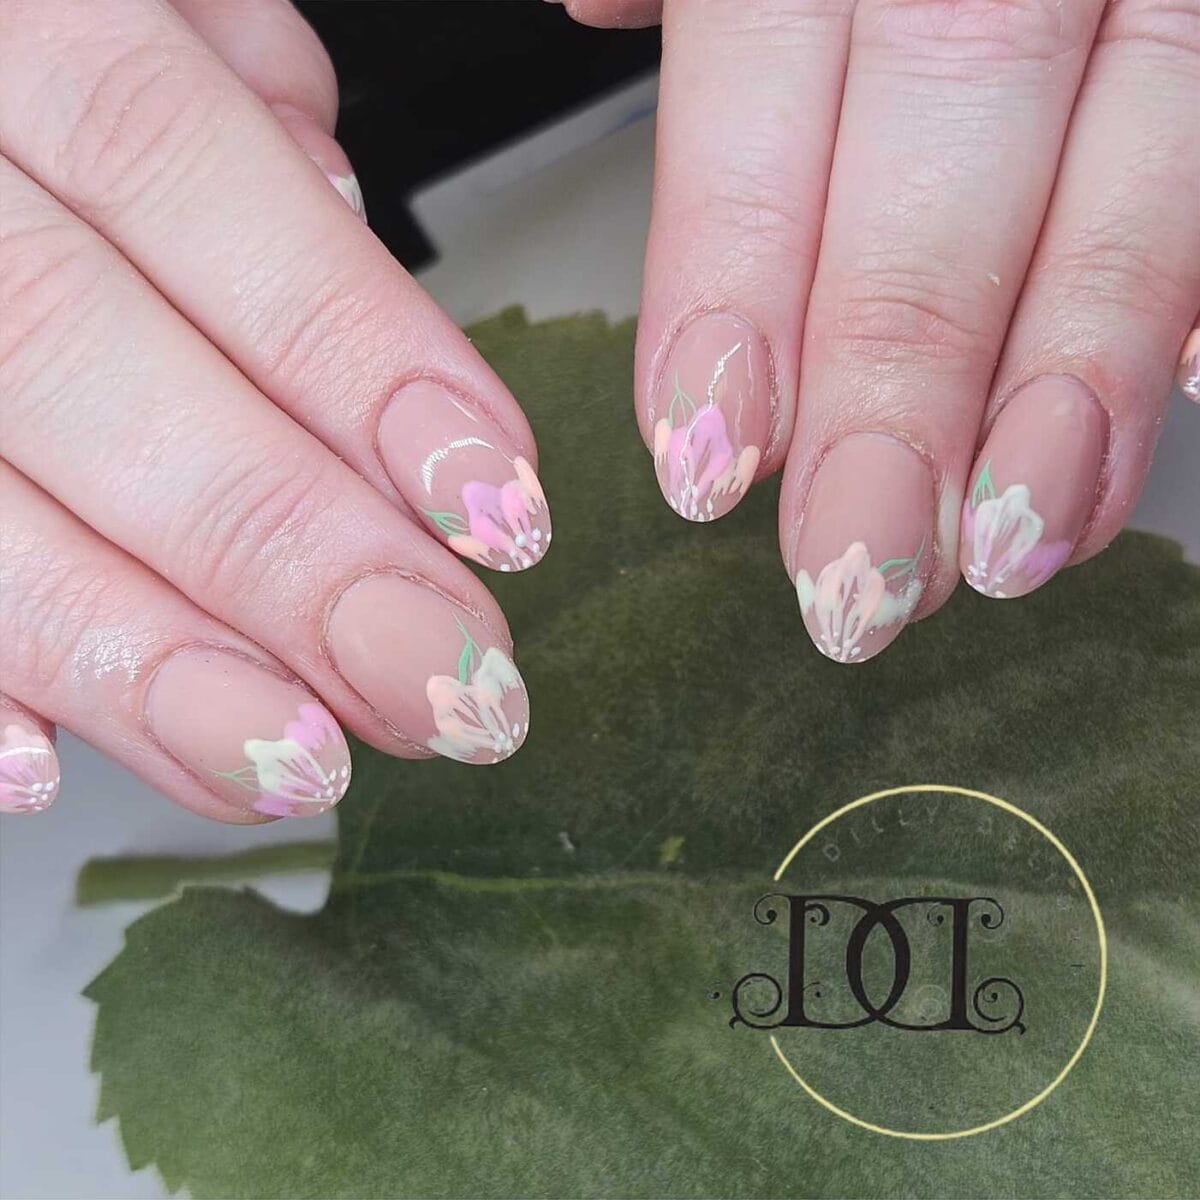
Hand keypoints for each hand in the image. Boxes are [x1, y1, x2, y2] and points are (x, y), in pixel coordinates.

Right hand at [0, 0, 548, 818]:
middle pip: (84, 361)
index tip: (497, 513)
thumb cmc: (34, 48)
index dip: (353, 361)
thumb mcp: (150, 2)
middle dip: (281, 551)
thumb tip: (341, 227)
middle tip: (433, 685)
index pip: (189, 181)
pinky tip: (44, 767)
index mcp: (20, 22)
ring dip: (137, 653)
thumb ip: (241, 99)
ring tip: (291, 760)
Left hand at [567, 0, 1199, 661]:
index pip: (765, 95)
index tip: (707, 461)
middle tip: (858, 573)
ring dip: (1075, 372)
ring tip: (1011, 547)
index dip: (735, 283)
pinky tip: (1172, 401)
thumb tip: (595, 2)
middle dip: (899, 380)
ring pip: (1145, 154)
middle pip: (948, 136)